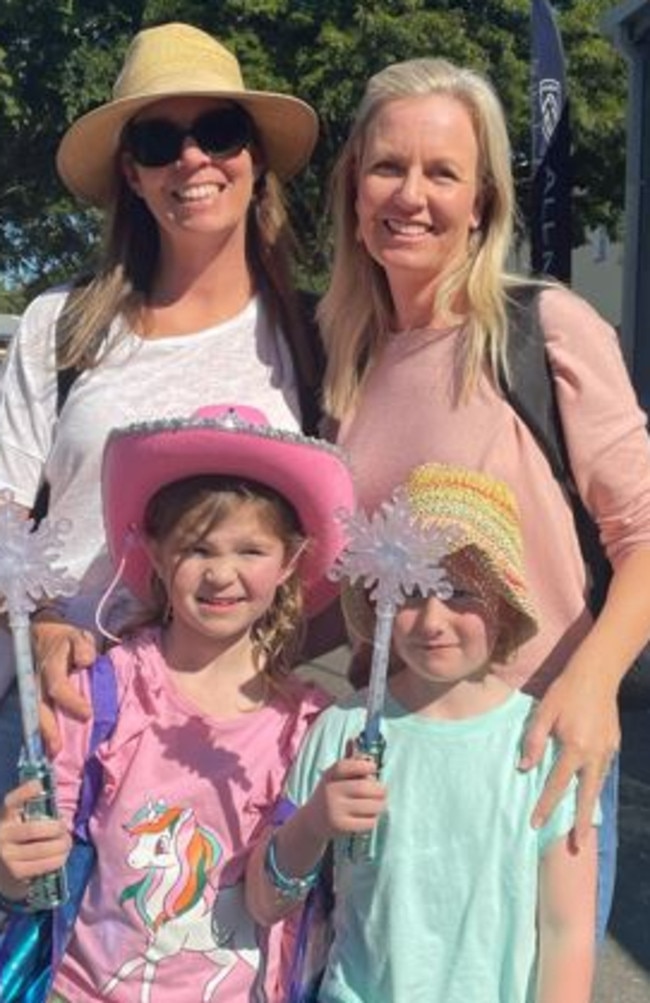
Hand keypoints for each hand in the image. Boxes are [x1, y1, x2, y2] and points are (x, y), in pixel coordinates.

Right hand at [0, 780, 70, 899]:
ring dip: (61, 845)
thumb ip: (31, 812)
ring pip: (41, 849)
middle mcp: (2, 836)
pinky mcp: (15, 875)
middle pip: (33, 829)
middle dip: (56, 828)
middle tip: (65, 828)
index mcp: (4, 819)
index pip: (11, 802)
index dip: (25, 792)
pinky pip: (42, 865)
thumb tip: (57, 805)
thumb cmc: (14, 842)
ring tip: (67, 843)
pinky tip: (61, 856)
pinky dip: (57, 860)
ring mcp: (7, 857)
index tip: (39, 784)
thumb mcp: (16, 824)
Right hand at [31, 615, 94, 753]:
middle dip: (48, 730)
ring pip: (35, 716)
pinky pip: (38, 717)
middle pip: (40, 709)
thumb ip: (82, 646)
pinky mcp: (36, 698)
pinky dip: (43, 732)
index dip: (72, 701)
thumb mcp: (77, 636)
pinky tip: (50, 748)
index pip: (59, 687)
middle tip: (57, 750)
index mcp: (51, 667)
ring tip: (52, 755)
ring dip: (43, 735)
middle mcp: (39, 682)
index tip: (87, 714)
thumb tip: (86, 661)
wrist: (44, 636)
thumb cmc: (66, 640)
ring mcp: (35, 691)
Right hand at [304, 754, 386, 840]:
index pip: (346, 766)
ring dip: (380, 805)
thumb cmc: (330, 794)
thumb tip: (353, 738)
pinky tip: (369, 816)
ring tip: (378, 804)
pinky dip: (374, 819)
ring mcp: (335, 811)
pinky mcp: (342, 828)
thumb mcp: (334, 776)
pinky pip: (368, 822)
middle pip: (364, 788)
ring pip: (370, 806)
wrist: (311, 822)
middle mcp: (330, 792)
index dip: (364, 765)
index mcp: (330, 775)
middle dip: (380, 790)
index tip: (373, 768)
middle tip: (383, 791)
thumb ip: (348, 760)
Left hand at [519, 661, 619, 847]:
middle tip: (577, 846)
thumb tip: (524, 768)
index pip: (556, 784)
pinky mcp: (614, 744)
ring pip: (598, 785)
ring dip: (590, 806)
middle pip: (586, 795)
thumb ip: (533, 741)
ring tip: (584, 827)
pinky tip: (590, 791)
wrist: (597, 674)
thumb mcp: (543, 712)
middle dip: (580, 822)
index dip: (545, 805)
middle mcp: (594, 753)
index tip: (535, 824)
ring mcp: (608, 750)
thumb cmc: (565, 691)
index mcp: (574, 746)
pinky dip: (596, 784)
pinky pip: (603, 771)